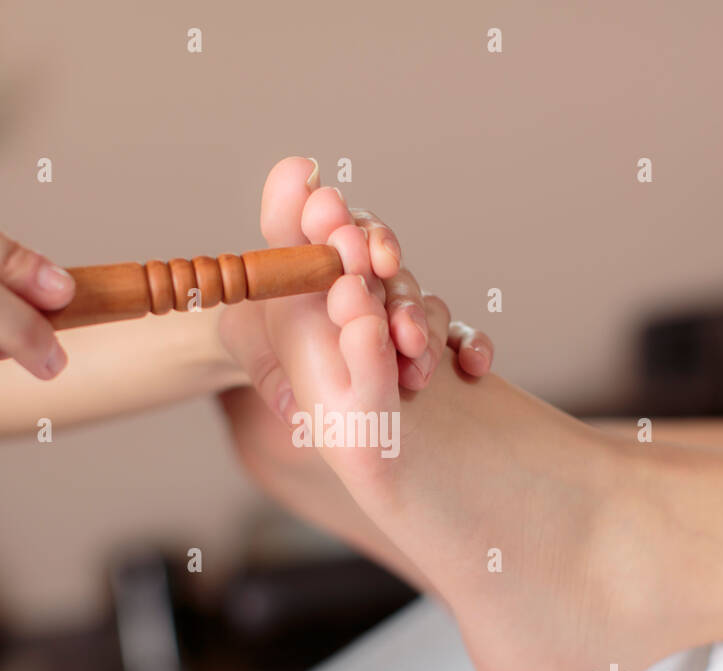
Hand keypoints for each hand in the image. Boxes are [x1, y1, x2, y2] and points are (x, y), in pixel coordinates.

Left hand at [219, 157, 491, 426]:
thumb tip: (278, 331)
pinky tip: (473, 365)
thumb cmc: (274, 366)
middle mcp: (362, 280)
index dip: (328, 214)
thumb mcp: (249, 349)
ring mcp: (400, 312)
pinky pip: (462, 338)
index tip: (325, 206)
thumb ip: (259, 343)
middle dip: (378, 251)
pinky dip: (472, 345)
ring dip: (414, 314)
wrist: (320, 412)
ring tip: (406, 342)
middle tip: (376, 262)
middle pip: (379, 250)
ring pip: (418, 297)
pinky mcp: (432, 346)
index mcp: (317, 266)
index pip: (328, 225)